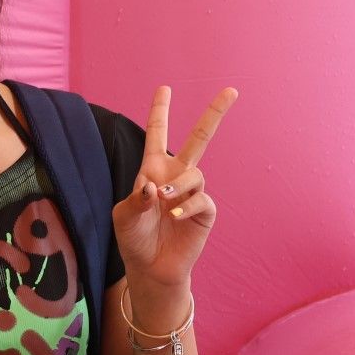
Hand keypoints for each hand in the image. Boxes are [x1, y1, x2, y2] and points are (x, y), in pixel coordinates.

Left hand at [112, 86, 237, 288]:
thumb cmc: (134, 238)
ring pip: (195, 174)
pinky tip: (172, 216)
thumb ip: (134, 199)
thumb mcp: (123, 216)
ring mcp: (192, 193)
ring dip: (179, 185)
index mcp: (153, 169)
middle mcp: (176, 176)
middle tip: (232, 90)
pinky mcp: (205, 212)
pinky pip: (201, 199)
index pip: (158, 133)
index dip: (160, 110)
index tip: (164, 88)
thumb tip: (154, 186)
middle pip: (199, 138)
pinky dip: (185, 206)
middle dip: (215, 114)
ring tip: (163, 199)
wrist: (150, 267)